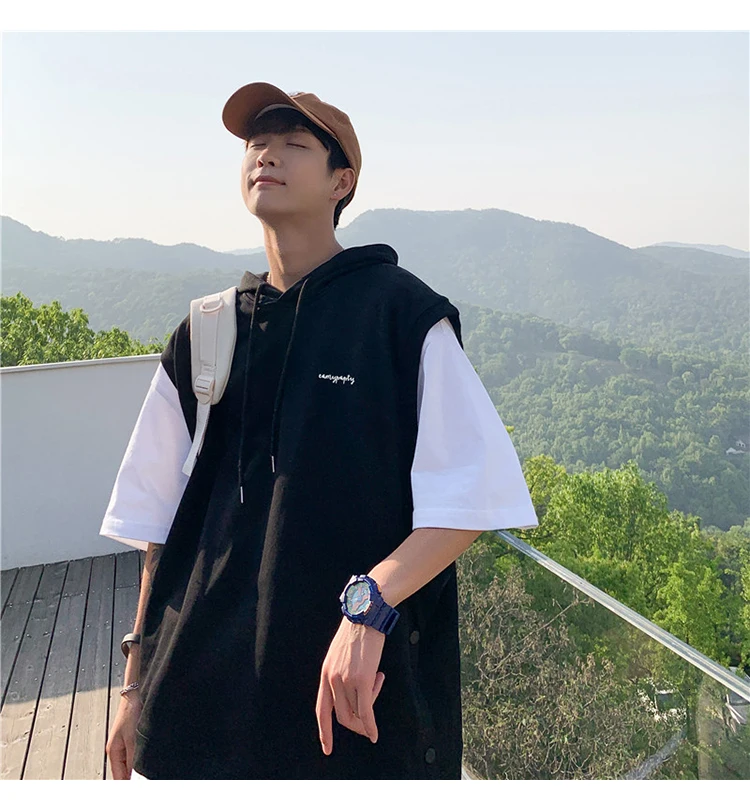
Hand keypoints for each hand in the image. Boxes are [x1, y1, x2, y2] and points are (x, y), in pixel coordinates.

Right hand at [106, 693, 142, 778]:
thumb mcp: (134, 738)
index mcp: (114, 752)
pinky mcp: (132, 738)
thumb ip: (134, 759)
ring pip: (131, 764)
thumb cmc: (132, 712)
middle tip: (147, 781)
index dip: (127, 785)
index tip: (137, 789)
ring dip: (138, 768)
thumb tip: (134, 777)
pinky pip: (135, 754)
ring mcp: (124, 744)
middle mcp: (117, 750)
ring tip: (149, 773)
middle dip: (134, 778)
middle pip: (124, 772)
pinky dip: (141, 758)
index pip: (119, 777)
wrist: (135, 693)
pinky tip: (150, 759)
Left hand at [316, 617, 385, 754]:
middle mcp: (332, 679)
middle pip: (342, 717)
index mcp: (325, 673)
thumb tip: (352, 690)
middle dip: (357, 724)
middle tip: (369, 719)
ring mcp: (347, 680)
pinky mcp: (363, 680)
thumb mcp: (341, 653)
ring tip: (379, 685)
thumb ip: (341, 672)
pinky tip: (375, 734)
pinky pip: (367, 711)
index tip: (327, 747)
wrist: (366, 614)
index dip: (324, 731)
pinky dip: (371, 726)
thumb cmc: (358, 630)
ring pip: (357, 714)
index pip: (321, 709)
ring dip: (369, 714)